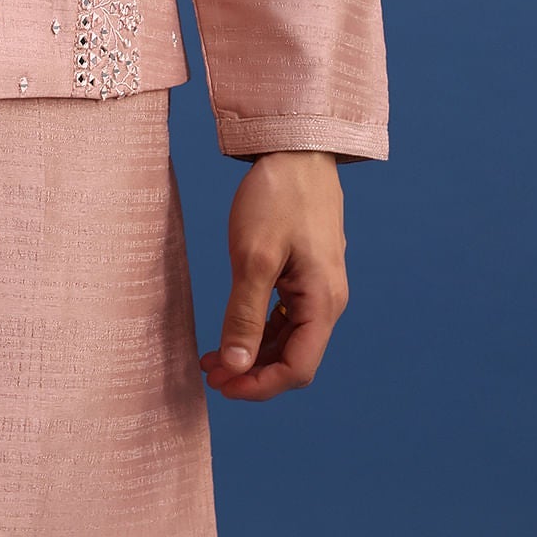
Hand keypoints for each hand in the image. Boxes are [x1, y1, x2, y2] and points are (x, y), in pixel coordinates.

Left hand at [200, 150, 348, 400]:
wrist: (296, 150)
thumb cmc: (277, 198)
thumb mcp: (253, 257)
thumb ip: (245, 314)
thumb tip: (235, 366)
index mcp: (323, 302)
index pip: (298, 369)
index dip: (259, 385)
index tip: (221, 386)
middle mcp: (328, 301)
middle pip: (295, 359)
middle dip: (252, 373)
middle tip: (209, 375)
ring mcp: (318, 287)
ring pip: (290, 339)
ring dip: (253, 354)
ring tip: (212, 359)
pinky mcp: (306, 273)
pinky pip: (287, 316)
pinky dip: (260, 330)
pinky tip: (232, 331)